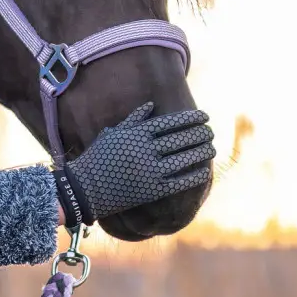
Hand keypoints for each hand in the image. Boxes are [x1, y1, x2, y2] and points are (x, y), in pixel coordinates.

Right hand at [56, 103, 215, 226]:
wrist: (85, 189)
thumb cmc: (97, 158)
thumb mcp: (112, 133)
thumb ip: (134, 119)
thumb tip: (152, 105)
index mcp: (136, 134)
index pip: (171, 122)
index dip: (191, 119)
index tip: (204, 117)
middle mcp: (144, 150)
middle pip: (180, 139)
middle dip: (200, 134)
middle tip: (211, 132)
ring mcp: (149, 171)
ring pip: (183, 159)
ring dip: (201, 152)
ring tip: (212, 149)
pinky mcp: (152, 190)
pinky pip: (179, 181)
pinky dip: (194, 175)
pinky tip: (204, 171)